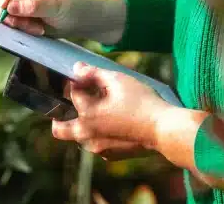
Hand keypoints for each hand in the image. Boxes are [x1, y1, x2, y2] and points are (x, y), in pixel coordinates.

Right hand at [0, 0, 125, 43]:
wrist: (83, 19)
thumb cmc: (74, 5)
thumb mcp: (56, 4)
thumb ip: (34, 5)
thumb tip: (9, 6)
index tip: (5, 5)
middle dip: (5, 10)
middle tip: (20, 24)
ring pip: (0, 9)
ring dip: (13, 22)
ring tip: (36, 28)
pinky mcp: (19, 14)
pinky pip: (8, 21)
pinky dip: (17, 28)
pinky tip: (36, 30)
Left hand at [51, 63, 170, 158]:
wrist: (163, 130)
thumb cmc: (142, 102)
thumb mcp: (118, 81)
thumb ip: (94, 73)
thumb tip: (76, 68)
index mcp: (86, 115)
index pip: (72, 93)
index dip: (78, 81)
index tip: (85, 76)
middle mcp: (87, 136)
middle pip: (60, 129)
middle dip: (59, 116)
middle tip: (70, 105)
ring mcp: (98, 148)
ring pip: (79, 136)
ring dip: (83, 123)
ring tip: (101, 109)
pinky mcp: (110, 155)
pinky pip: (96, 143)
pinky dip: (99, 133)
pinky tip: (114, 122)